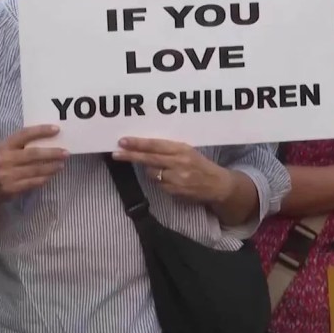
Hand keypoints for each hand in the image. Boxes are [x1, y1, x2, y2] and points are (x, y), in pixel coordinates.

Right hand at [0, 125, 67, 198]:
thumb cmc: (3, 163)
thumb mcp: (7, 150)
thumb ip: (22, 144)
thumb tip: (49, 137)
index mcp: (4, 145)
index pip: (24, 134)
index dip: (41, 131)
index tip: (57, 129)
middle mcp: (5, 159)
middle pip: (33, 154)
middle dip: (51, 153)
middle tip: (66, 152)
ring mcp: (8, 174)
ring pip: (35, 169)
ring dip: (51, 167)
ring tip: (61, 164)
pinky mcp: (12, 187)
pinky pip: (32, 182)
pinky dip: (44, 178)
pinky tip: (51, 175)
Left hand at [112, 137, 232, 202]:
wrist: (218, 185)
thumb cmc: (200, 164)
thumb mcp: (187, 151)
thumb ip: (168, 149)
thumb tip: (143, 146)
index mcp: (181, 149)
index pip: (155, 145)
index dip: (138, 143)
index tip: (123, 141)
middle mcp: (179, 162)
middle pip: (149, 158)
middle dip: (130, 156)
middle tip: (116, 153)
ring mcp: (177, 178)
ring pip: (152, 173)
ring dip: (150, 171)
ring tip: (164, 170)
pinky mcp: (175, 191)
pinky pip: (159, 185)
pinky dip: (160, 181)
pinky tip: (171, 180)